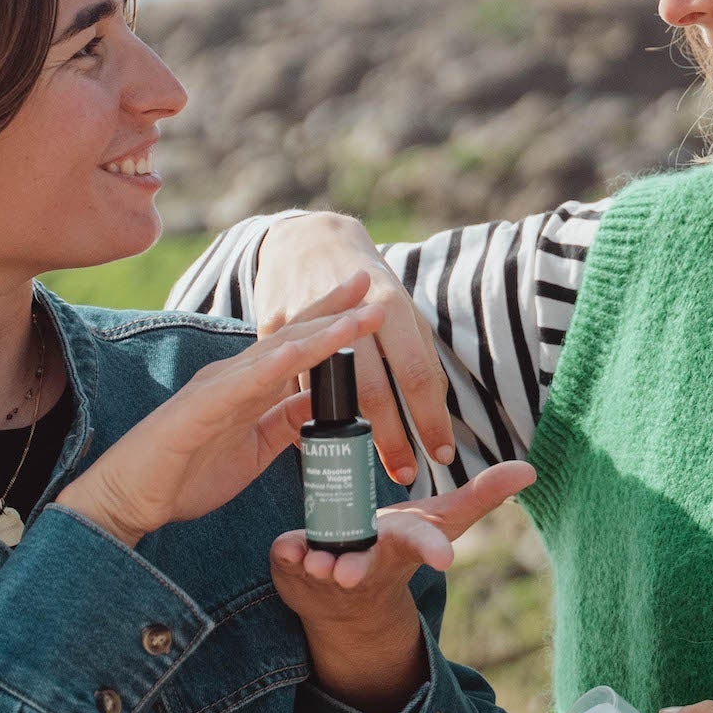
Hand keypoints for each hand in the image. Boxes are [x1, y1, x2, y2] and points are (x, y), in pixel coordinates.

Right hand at [56, 277, 384, 547]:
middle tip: (370, 280)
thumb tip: (321, 402)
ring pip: (275, 352)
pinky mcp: (199, 407)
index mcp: (247, 385)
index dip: (332, 322)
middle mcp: (233, 376)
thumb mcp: (255, 447)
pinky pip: (240, 384)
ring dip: (319, 331)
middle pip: (291, 335)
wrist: (128, 499)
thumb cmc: (185, 474)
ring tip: (357, 314)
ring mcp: (216, 387)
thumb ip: (285, 422)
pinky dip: (272, 366)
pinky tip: (299, 350)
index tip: (369, 303)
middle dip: (333, 309)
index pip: (297, 346)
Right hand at [252, 212, 454, 488]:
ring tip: (363, 465)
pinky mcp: (270, 327)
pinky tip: (317, 439)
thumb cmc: (366, 283)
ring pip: (326, 391)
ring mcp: (306, 320)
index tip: (441, 456)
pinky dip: (302, 413)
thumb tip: (433, 412)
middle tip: (406, 474)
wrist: (308, 238)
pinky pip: (287, 382)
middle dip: (391, 441)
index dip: (430, 419)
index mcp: (389, 307)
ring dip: (346, 435)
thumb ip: (417, 357)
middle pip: (372, 391)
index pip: (415, 375)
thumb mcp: (400, 311)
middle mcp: (350, 314)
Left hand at [269, 457, 535, 712]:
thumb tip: (530, 469)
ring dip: (316, 564)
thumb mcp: (443, 519)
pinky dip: (285, 555)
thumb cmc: (401, 545)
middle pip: (364, 566)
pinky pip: (286, 561)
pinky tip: (285, 548)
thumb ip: (484, 493)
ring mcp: (328, 572)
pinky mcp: (294, 571)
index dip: (433, 550)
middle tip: (346, 572)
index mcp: (402, 545)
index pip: (421, 545)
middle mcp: (367, 563)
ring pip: (320, 567)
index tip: (444, 559)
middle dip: (356, 569)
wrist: (352, 599)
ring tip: (312, 560)